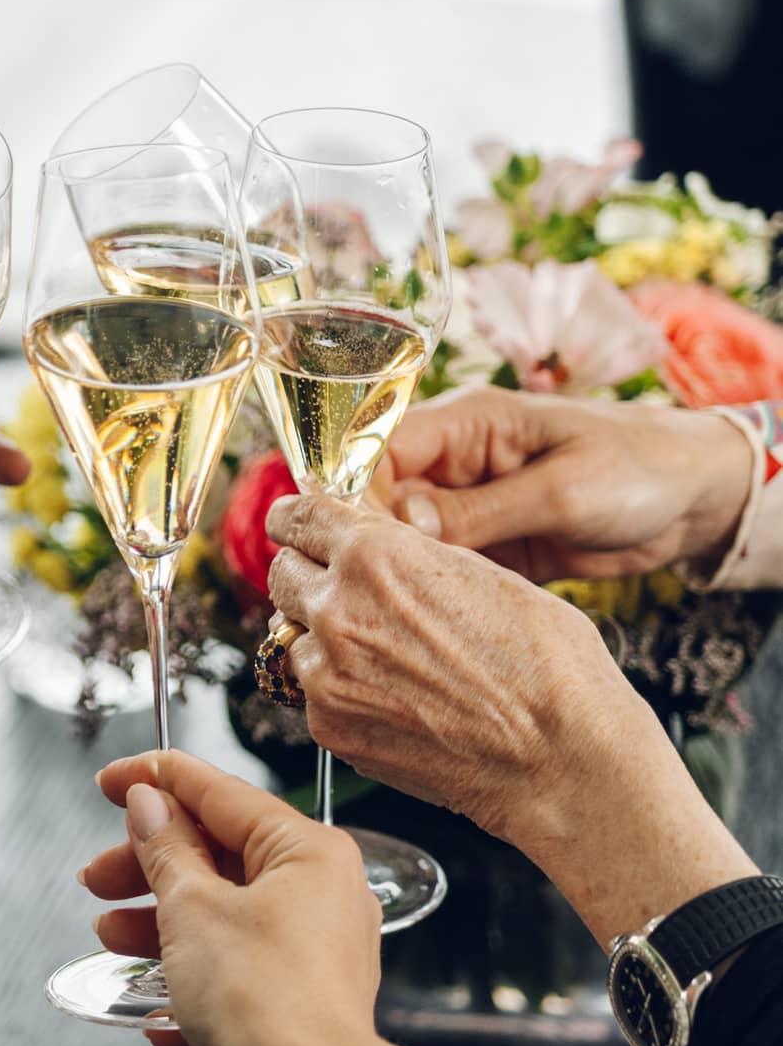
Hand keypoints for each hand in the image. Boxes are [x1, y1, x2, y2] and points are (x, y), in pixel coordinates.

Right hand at [83, 750, 464, 1045]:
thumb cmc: (265, 998)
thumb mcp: (192, 906)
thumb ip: (165, 848)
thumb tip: (149, 804)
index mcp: (305, 851)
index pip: (219, 792)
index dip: (154, 780)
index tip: (110, 780)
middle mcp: (318, 892)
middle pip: (215, 855)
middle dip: (147, 866)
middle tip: (98, 876)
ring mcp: (310, 948)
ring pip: (219, 913)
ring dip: (158, 922)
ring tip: (110, 937)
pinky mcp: (296, 997)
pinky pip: (232, 968)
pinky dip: (189, 976)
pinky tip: (154, 1001)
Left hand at [265, 494, 755, 942]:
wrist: (562, 758)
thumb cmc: (547, 664)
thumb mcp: (481, 572)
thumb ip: (409, 555)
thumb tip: (374, 543)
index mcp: (374, 554)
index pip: (298, 517)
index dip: (294, 520)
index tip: (291, 525)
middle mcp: (337, 608)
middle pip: (283, 574)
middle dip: (306, 575)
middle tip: (338, 591)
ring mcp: (325, 672)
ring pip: (293, 637)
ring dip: (321, 638)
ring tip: (383, 658)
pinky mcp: (328, 725)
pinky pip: (311, 692)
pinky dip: (337, 689)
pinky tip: (391, 698)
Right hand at [378, 387, 752, 579]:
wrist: (700, 501)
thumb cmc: (639, 469)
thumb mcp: (560, 489)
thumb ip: (479, 510)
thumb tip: (401, 528)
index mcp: (463, 424)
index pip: (376, 450)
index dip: (352, 495)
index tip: (345, 546)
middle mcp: (453, 464)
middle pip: (377, 500)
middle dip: (366, 542)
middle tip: (359, 590)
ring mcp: (466, 507)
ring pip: (403, 540)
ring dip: (397, 572)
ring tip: (387, 613)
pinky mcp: (486, 546)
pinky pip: (439, 568)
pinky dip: (429, 591)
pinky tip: (422, 621)